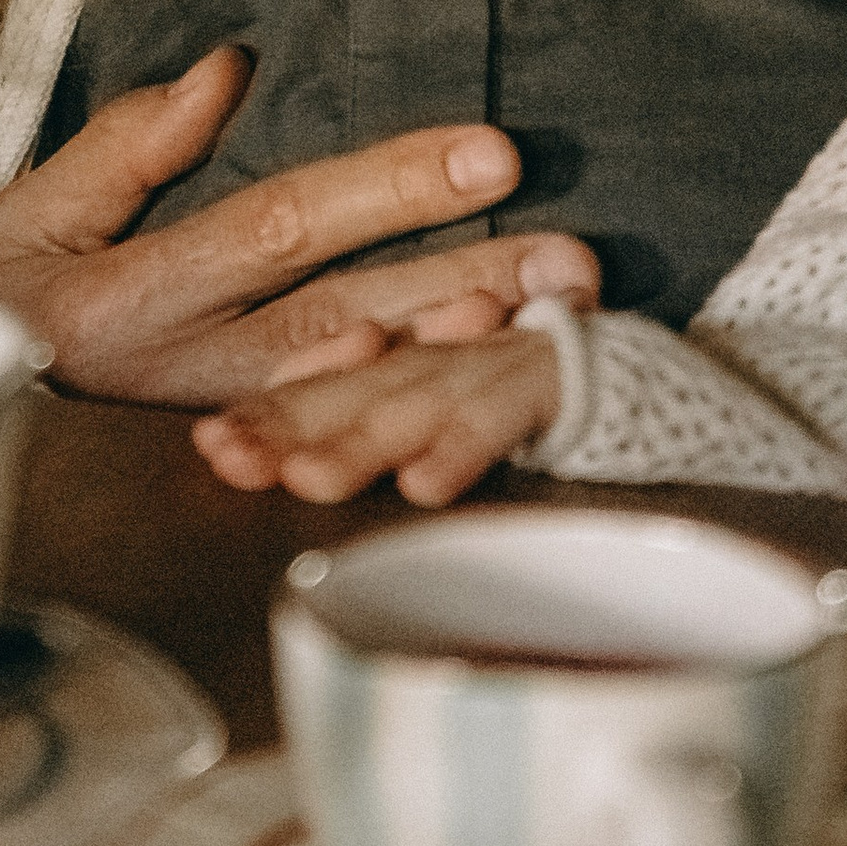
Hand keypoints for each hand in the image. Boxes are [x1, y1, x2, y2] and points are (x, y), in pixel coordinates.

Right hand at [0, 46, 596, 405]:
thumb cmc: (10, 295)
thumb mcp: (32, 211)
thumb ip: (127, 144)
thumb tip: (227, 71)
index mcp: (132, 297)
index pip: (281, 227)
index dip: (387, 190)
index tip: (487, 153)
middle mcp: (188, 370)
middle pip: (346, 311)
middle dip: (463, 276)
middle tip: (568, 253)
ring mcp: (222, 423)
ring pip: (359, 381)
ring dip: (460, 346)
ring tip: (551, 311)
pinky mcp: (244, 450)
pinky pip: (343, 432)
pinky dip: (417, 413)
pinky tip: (484, 387)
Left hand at [193, 327, 562, 508]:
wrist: (637, 374)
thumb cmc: (519, 401)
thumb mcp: (438, 418)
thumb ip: (374, 433)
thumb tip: (294, 468)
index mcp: (399, 365)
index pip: (316, 388)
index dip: (263, 414)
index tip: (209, 447)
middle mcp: (434, 359)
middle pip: (348, 394)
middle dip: (286, 427)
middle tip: (228, 459)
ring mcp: (489, 365)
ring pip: (412, 406)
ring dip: (359, 442)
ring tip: (307, 478)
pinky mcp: (551, 380)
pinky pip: (500, 416)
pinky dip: (463, 447)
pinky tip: (426, 486)